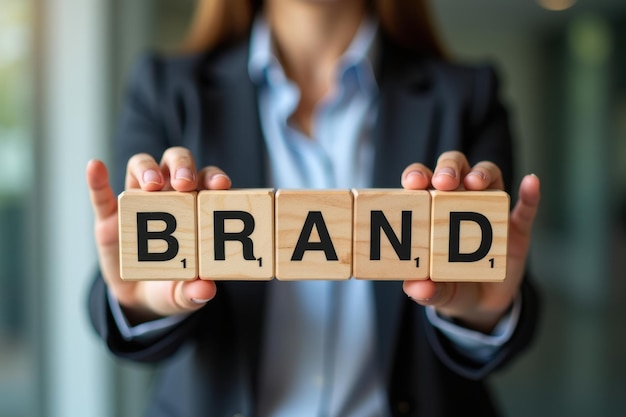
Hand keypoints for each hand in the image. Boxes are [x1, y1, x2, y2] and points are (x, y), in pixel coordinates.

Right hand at [86, 146, 231, 323]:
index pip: (208, 181)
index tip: (220, 185)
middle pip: (176, 164)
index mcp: (195, 206)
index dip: (214, 177)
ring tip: (151, 183)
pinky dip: (97, 178)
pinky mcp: (108, 216)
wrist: (137, 299)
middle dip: (182, 168)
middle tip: (184, 183)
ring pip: (142, 167)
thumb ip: (194, 293)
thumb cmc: (171, 285)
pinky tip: (95, 167)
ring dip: (147, 169)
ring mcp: (137, 201)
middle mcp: (168, 195)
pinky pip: (101, 193)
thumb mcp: (184, 295)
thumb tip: (205, 291)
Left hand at [400, 151, 540, 332]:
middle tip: (444, 182)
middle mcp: (460, 201)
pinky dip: (529, 194)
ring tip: (475, 182)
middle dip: (448, 169)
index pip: (421, 181)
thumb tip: (418, 289)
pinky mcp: (516, 227)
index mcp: (432, 209)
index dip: (417, 175)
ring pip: (487, 176)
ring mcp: (490, 210)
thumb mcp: (437, 293)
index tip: (414, 183)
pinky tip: (531, 183)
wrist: (484, 303)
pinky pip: (526, 207)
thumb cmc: (451, 286)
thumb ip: (426, 292)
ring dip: (481, 174)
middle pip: (453, 169)